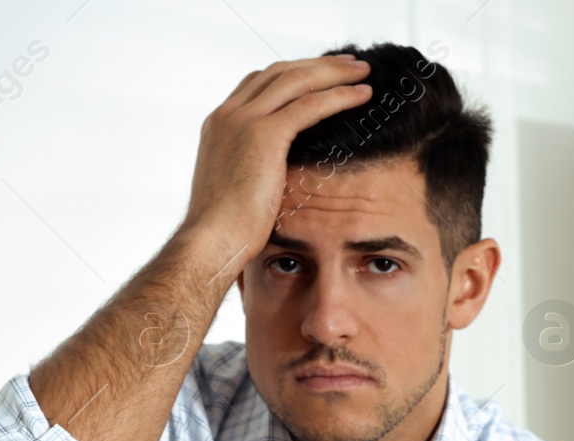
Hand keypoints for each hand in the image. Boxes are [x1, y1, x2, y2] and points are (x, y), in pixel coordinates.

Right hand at [180, 54, 372, 261]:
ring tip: (363, 73)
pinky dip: (339, 96)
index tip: (321, 76)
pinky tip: (362, 96)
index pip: (260, 83)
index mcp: (219, 124)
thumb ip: (251, 167)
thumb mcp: (236, 188)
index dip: (294, 74)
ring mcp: (243, 120)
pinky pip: (310, 104)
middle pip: (280, 72)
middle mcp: (228, 114)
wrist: (211, 242)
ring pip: (297, 80)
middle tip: (349, 65)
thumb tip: (274, 175)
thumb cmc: (224, 231)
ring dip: (334, 73)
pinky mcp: (263, 134)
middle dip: (318, 65)